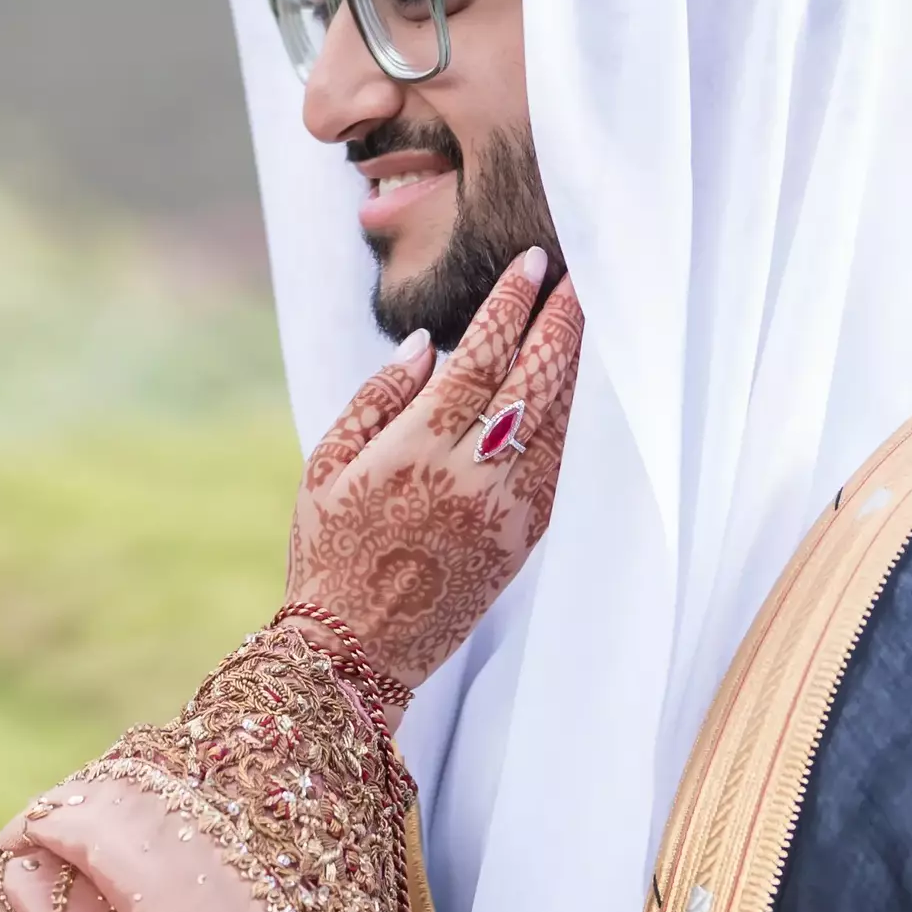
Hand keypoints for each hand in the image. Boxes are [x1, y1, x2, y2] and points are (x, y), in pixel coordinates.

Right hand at [284, 251, 582, 689]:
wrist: (358, 645)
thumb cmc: (330, 549)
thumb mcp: (326, 466)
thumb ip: (376, 399)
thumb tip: (425, 347)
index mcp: (415, 451)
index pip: (479, 359)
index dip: (509, 307)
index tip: (531, 266)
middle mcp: (469, 476)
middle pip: (531, 381)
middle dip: (559, 322)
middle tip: (579, 277)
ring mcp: (505, 509)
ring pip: (555, 420)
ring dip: (574, 365)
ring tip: (585, 320)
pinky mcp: (524, 538)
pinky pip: (557, 463)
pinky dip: (569, 417)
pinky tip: (572, 389)